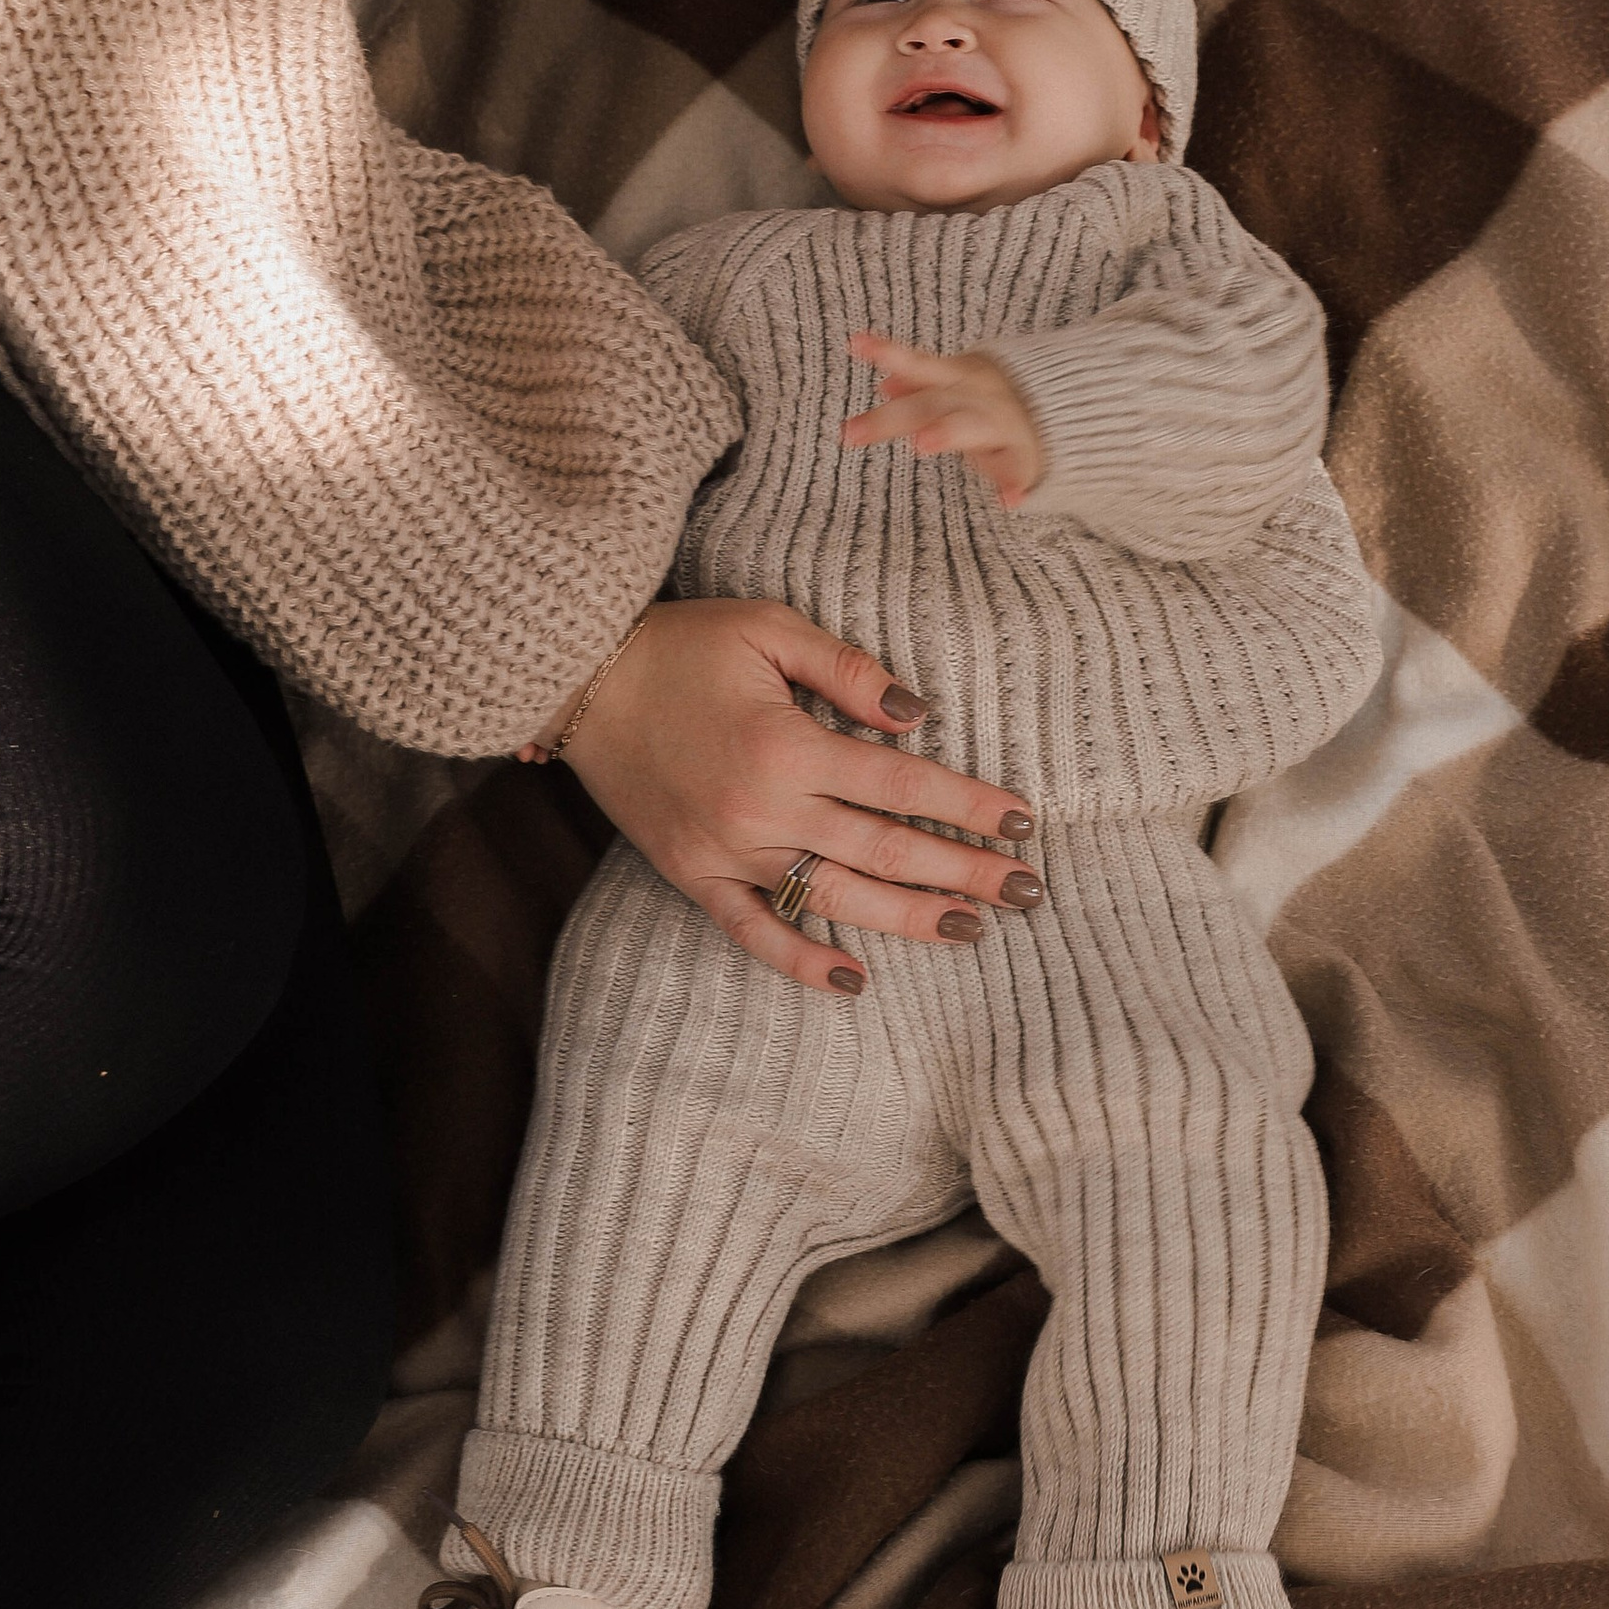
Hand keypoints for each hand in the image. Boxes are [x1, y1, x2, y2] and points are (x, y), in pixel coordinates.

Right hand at [551, 596, 1041, 994]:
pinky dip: (800, 961)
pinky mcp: (693, 874)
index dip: (968, 805)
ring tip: (972, 931)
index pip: (904, 785)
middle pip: (885, 850)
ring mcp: (727, 851)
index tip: (1022, 820)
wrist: (579, 677)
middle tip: (1028, 891)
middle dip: (964, 872)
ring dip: (908, 918)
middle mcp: (764, 809)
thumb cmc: (680, 643)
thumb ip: (848, 670)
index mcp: (788, 745)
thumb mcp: (768, 627)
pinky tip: (852, 980)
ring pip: (834, 897)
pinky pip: (752, 931)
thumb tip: (917, 716)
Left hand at [842, 331, 1044, 508]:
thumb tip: (883, 385)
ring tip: (922, 444)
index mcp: (959, 377)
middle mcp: (977, 396)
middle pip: (928, 405)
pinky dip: (1014, 484)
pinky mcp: (1024, 455)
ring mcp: (1001, 424)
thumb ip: (922, 386)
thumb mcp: (960, 387)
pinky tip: (1009, 501)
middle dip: (891, 418)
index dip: (888, 353)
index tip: (855, 343)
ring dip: (946, 432)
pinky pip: (1018, 469)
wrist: (1069, 407)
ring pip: (970, 427)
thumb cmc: (996, 400)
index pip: (918, 364)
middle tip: (850, 433)